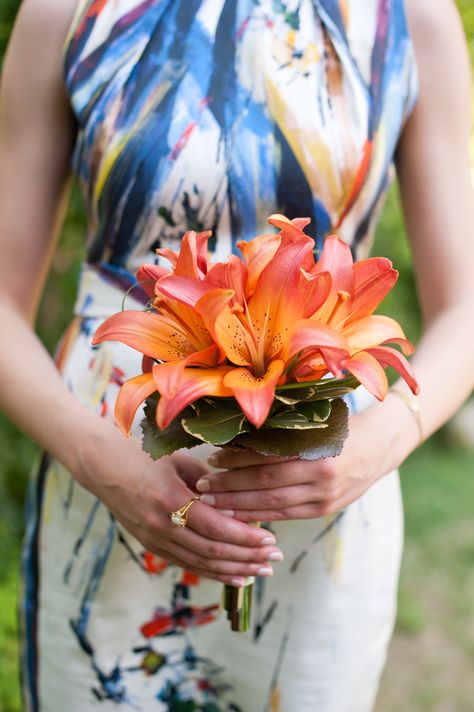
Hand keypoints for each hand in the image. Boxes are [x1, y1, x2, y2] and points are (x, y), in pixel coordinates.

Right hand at [75, 418, 282, 584]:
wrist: (103, 466)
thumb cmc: (144, 455)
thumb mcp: (179, 461)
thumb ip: (210, 484)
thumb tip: (242, 504)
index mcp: (170, 499)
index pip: (216, 527)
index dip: (246, 538)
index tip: (271, 540)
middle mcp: (161, 525)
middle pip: (212, 550)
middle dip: (247, 558)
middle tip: (274, 559)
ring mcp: (154, 539)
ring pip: (201, 564)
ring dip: (234, 570)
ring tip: (261, 572)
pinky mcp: (151, 546)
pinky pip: (187, 564)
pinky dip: (214, 572)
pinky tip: (235, 577)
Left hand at [196, 398, 414, 520]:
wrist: (380, 446)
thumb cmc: (340, 426)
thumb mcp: (315, 422)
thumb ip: (283, 431)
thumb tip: (238, 433)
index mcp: (316, 448)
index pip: (267, 457)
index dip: (237, 460)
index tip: (212, 459)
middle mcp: (321, 475)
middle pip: (265, 483)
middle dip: (230, 486)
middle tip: (202, 486)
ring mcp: (324, 496)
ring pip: (272, 504)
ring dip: (239, 504)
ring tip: (213, 503)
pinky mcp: (324, 510)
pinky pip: (285, 515)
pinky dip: (259, 516)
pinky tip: (238, 515)